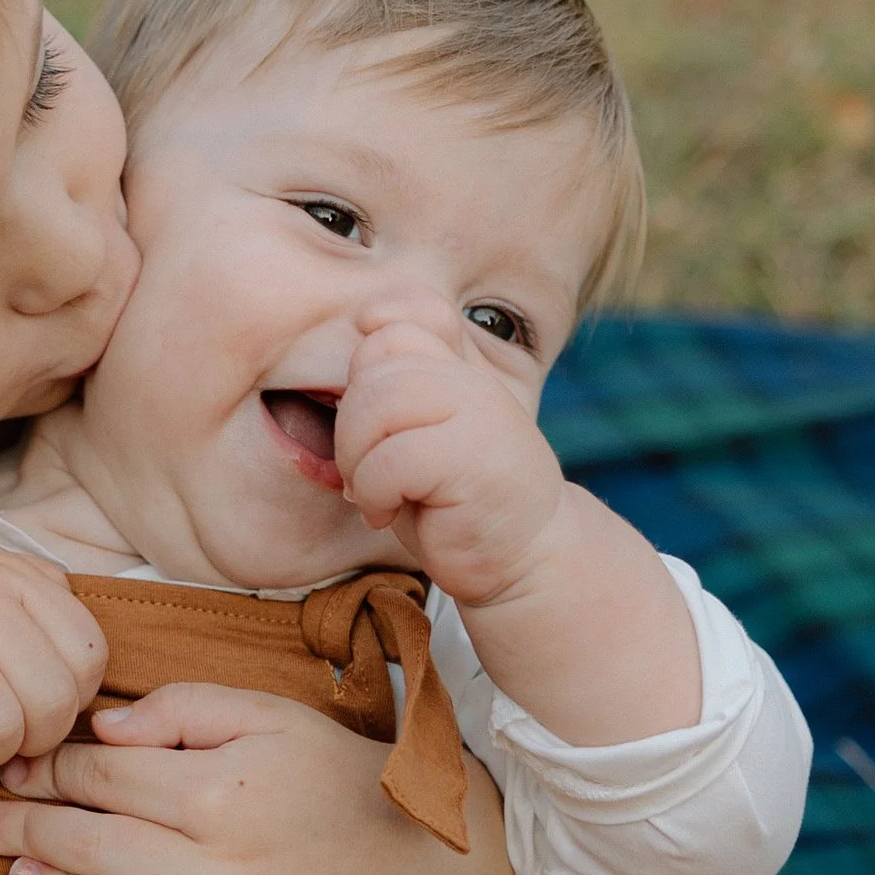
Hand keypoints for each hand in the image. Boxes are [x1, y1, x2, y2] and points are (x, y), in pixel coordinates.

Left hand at [0, 682, 526, 874]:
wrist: (413, 851)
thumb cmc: (327, 770)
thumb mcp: (264, 711)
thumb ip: (179, 709)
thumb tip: (101, 732)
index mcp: (219, 791)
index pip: (101, 781)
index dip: (46, 773)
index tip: (11, 771)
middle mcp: (223, 865)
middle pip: (94, 849)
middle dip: (25, 834)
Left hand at [331, 296, 569, 609]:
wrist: (523, 561)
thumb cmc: (453, 502)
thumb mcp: (418, 433)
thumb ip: (395, 382)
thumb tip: (365, 319)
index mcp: (462, 369)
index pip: (409, 313)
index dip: (372, 344)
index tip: (369, 402)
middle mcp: (473, 381)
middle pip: (375, 360)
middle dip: (351, 426)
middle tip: (367, 472)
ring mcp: (479, 413)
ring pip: (376, 404)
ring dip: (358, 461)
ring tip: (378, 493)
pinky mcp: (472, 458)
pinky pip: (389, 459)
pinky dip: (374, 493)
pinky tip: (390, 513)